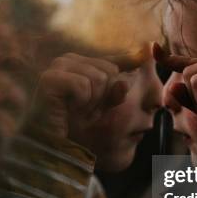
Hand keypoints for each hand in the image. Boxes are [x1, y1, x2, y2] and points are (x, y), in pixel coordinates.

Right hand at [32, 49, 146, 138]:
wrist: (52, 148)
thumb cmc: (76, 128)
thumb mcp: (105, 104)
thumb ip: (120, 82)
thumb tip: (148, 49)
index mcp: (79, 62)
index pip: (113, 67)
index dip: (109, 94)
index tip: (90, 108)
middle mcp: (66, 60)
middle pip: (108, 72)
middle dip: (101, 98)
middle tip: (81, 112)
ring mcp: (56, 68)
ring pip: (98, 78)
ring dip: (91, 103)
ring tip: (74, 112)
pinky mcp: (48, 79)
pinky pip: (83, 86)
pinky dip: (81, 103)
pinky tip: (67, 111)